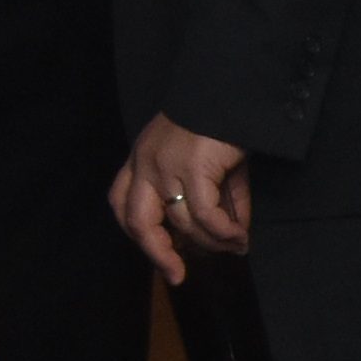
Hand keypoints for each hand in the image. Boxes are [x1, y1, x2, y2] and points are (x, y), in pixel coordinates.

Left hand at [112, 115, 253, 282]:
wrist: (232, 86)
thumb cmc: (222, 118)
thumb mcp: (211, 160)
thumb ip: (218, 197)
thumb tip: (234, 238)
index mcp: (142, 157)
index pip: (121, 202)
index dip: (137, 232)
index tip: (161, 253)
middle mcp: (145, 163)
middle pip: (136, 222)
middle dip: (158, 253)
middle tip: (178, 275)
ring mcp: (165, 166)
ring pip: (181, 223)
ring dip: (211, 242)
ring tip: (235, 246)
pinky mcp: (191, 168)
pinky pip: (205, 215)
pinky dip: (223, 232)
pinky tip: (239, 236)